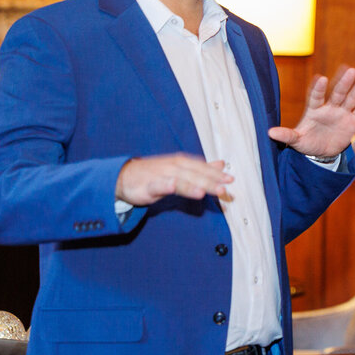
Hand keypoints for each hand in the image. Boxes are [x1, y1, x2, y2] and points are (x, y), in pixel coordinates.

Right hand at [115, 154, 232, 205]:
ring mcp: (160, 175)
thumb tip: (221, 164)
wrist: (124, 176)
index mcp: (182, 163)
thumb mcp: (181, 169)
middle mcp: (173, 167)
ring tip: (203, 192)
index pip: (202, 168)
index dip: (216, 174)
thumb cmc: (155, 173)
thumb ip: (201, 169)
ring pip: (178, 180)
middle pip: (194, 175)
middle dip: (209, 181)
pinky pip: (157, 185)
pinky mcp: (147, 185)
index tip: (230, 179)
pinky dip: (164, 185)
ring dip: (191, 185)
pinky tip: (172, 186)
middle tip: (224, 188)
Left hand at [268, 66, 354, 158]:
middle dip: (344, 83)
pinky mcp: (353, 120)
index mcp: (314, 110)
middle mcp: (329, 108)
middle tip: (350, 70)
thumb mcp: (296, 141)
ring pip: (351, 98)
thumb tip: (270, 133)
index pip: (317, 97)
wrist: (321, 152)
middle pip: (338, 94)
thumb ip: (286, 135)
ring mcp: (342, 113)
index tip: (322, 79)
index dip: (319, 89)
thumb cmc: (307, 143)